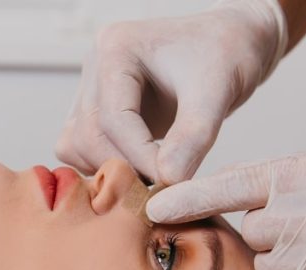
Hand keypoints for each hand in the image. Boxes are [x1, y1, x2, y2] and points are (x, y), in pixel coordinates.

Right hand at [55, 0, 285, 184]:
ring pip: (76, 145)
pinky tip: (140, 170)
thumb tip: (168, 179)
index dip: (139, 157)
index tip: (171, 181)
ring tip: (152, 179)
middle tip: (160, 188)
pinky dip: (107, 165)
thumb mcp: (218, 90)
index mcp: (117, 48)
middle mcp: (95, 66)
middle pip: (87, 134)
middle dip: (122, 167)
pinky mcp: (96, 110)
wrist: (230, 44)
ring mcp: (90, 88)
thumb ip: (194, 135)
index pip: (112, 118)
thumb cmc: (227, 54)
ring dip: (109, 169)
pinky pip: (82, 149)